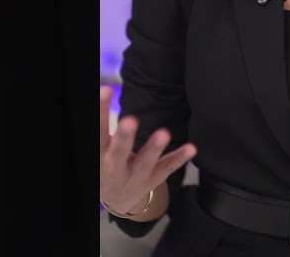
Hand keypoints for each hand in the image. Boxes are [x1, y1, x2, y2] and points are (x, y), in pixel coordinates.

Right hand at [99, 85, 196, 215]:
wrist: (116, 199)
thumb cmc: (106, 163)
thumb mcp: (101, 148)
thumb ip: (103, 127)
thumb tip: (104, 92)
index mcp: (100, 155)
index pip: (98, 133)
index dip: (100, 112)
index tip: (106, 90)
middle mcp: (115, 168)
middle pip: (118, 153)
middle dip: (124, 137)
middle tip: (129, 120)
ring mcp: (135, 176)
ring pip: (145, 163)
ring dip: (154, 148)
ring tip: (163, 133)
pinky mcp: (153, 179)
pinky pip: (167, 168)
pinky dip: (179, 158)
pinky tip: (191, 148)